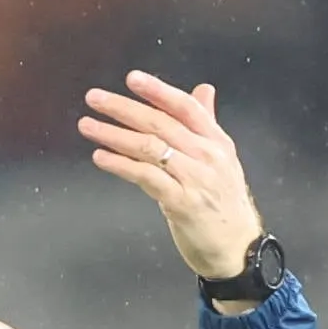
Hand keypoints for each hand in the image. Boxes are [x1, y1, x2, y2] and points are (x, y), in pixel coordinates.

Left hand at [81, 71, 265, 292]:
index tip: (132, 79)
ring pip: (149, 147)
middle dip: (124, 108)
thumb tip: (203, 90)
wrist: (238, 249)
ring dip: (114, 134)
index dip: (158, 90)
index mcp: (217, 142)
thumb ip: (206, 124)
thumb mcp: (222, 160)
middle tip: (95, 98)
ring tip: (89, 126)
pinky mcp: (181, 203)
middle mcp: (207, 156)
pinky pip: (145, 177)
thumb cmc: (224, 205)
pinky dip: (120, 165)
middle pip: (161, 123)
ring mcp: (195, 179)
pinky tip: (101, 157)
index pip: (186, 107)